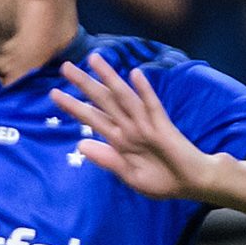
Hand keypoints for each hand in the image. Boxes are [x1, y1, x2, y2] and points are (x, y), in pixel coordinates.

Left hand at [51, 53, 214, 200]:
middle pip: (103, 101)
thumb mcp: (129, 175)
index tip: (54, 93)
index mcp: (119, 140)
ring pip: (124, 97)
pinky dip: (145, 91)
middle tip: (65, 66)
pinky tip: (135, 74)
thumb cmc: (162, 180)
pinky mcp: (163, 128)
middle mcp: (130, 128)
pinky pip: (153, 107)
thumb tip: (80, 143)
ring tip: (94, 59)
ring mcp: (146, 125)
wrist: (191, 184)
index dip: (74, 106)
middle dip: (85, 84)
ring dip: (109, 78)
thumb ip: (106, 159)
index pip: (93, 118)